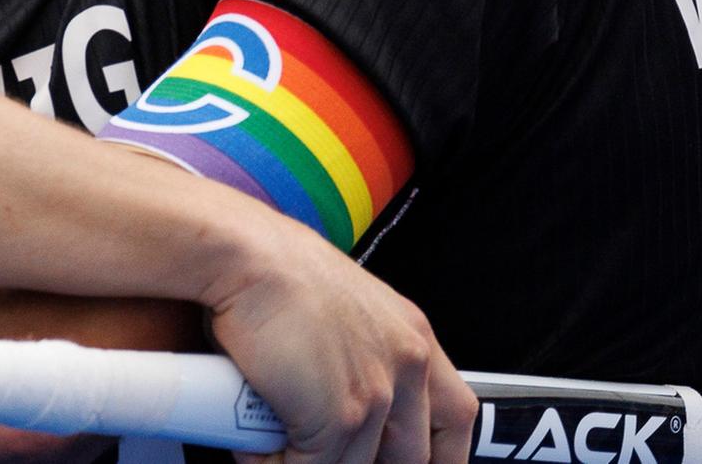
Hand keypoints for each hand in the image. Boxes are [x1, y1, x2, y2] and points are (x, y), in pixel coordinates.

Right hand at [201, 222, 473, 463]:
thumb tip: (331, 397)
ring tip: (274, 441)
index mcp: (412, 335)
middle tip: (326, 452)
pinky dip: (274, 462)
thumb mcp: (342, 308)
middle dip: (373, 462)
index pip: (454, 416)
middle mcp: (406, 363)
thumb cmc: (275, 271)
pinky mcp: (340, 417)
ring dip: (310, 461)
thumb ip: (357, 353)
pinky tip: (253, 443)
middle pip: (415, 455)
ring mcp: (378, 393)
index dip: (439, 454)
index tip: (418, 462)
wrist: (247, 257)